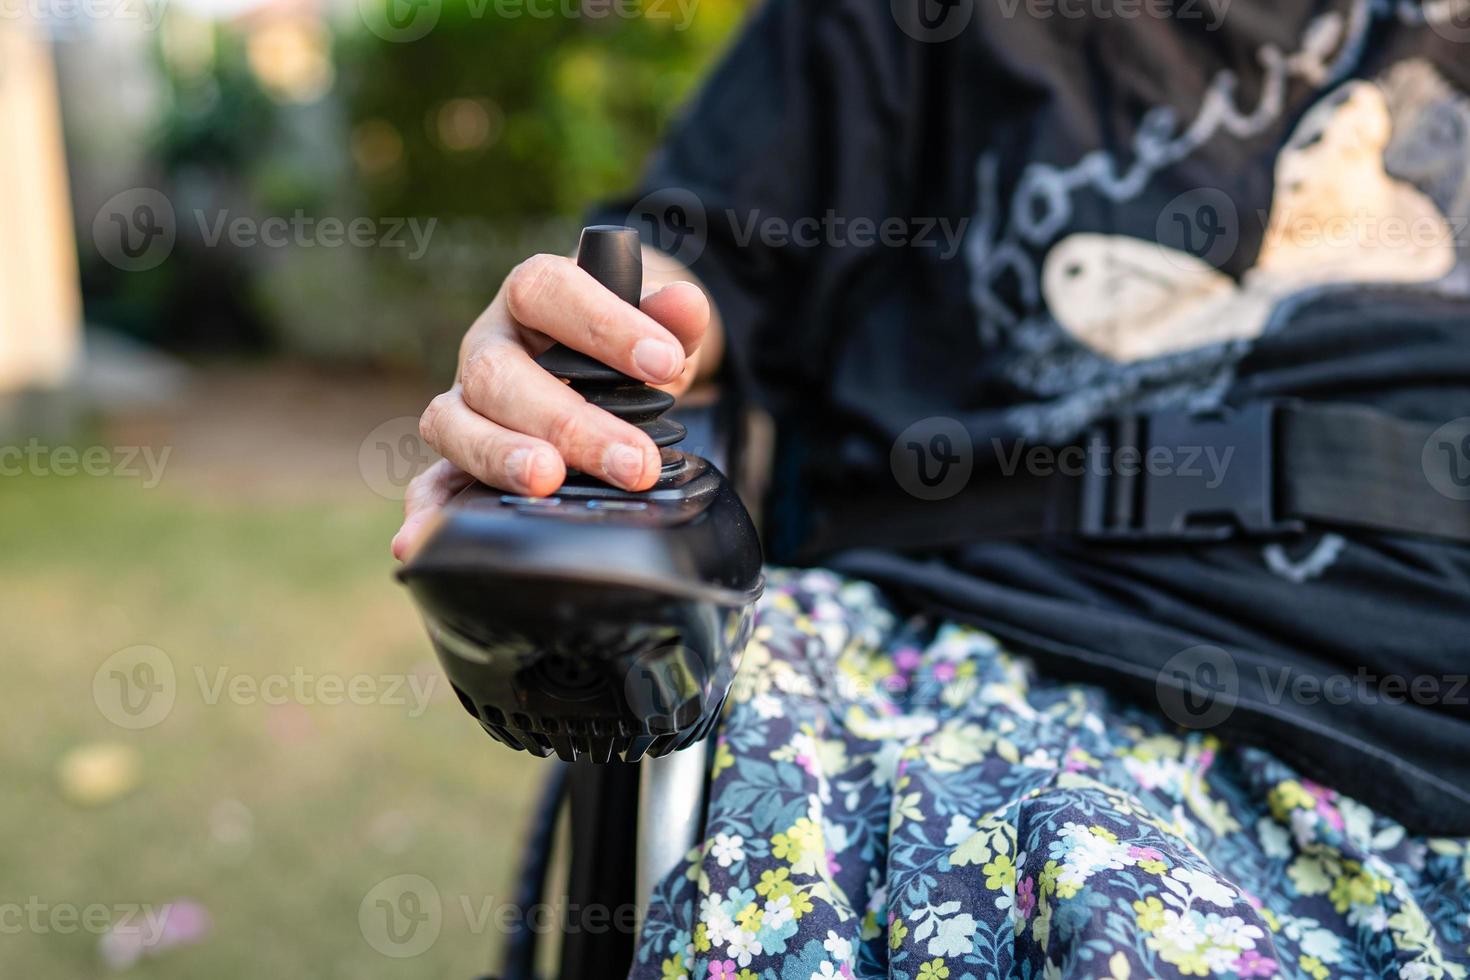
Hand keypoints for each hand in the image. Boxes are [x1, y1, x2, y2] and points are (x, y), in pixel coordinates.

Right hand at [392, 251, 712, 559]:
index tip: (662, 363)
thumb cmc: (621, 348)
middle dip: (568, 421)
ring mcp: (466, 404)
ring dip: (501, 455)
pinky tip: (423, 539)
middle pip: (500, 373)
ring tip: (548, 481)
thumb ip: (672, 316)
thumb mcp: (654, 326)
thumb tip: (685, 306)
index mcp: (531, 296)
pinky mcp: (459, 458)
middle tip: (632, 460)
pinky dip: (427, 512)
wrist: (603, 372)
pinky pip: (431, 484)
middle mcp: (487, 347)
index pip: (549, 290)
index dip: (603, 323)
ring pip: (455, 423)